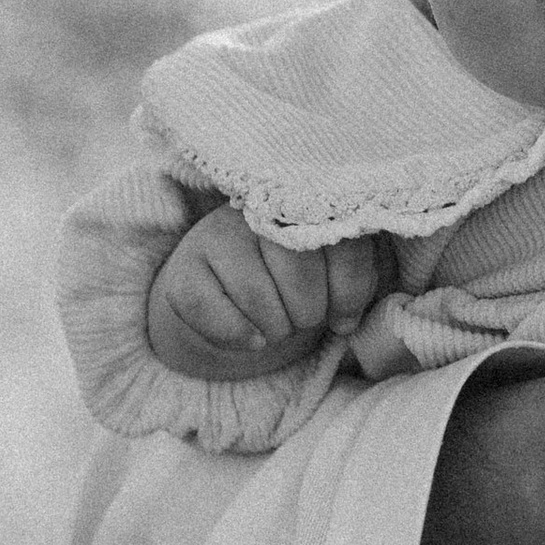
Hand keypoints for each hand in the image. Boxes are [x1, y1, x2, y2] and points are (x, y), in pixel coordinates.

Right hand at [143, 205, 386, 381]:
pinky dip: (237, 336)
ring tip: (276, 325)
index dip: (349, 294)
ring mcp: (217, 234)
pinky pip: (212, 312)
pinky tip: (250, 337)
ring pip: (255, 295)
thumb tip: (355, 321)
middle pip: (300, 271)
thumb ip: (361, 294)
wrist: (229, 303)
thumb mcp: (336, 285)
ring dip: (274, 329)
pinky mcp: (184, 268)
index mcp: (310, 207)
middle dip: (309, 313)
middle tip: (301, 317)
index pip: (346, 247)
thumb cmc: (295, 291)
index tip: (342, 318)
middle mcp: (262, 211)